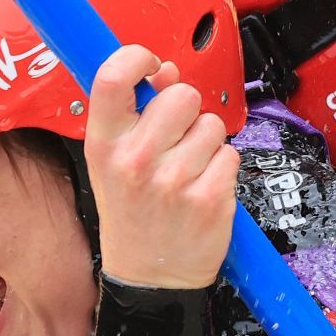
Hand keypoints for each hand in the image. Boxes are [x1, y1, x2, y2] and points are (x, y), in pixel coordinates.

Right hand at [83, 45, 240, 289]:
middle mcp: (136, 160)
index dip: (138, 57)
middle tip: (175, 139)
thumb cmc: (132, 210)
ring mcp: (175, 180)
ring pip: (212, 124)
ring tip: (188, 169)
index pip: (114, 76)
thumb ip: (136, 111)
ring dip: (207, 142)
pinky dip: (222, 167)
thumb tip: (167, 71)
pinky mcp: (211, 198)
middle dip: (186, 110)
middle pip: (181, 94)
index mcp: (104, 144)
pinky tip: (203, 187)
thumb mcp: (114, 160)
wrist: (150, 278)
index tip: (151, 65)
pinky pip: (231, 153)